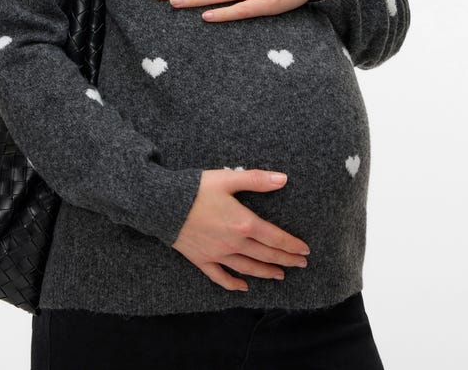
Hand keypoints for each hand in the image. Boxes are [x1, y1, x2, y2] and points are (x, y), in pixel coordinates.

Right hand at [171, 169, 310, 290]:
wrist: (162, 205)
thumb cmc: (196, 189)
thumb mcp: (228, 179)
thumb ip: (257, 180)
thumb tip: (283, 179)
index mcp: (243, 222)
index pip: (274, 237)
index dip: (291, 245)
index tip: (305, 251)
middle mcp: (234, 242)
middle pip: (265, 255)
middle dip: (286, 260)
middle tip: (301, 264)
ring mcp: (218, 254)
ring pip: (248, 268)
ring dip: (266, 272)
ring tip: (280, 275)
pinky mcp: (202, 259)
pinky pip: (220, 276)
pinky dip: (233, 284)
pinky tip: (243, 287)